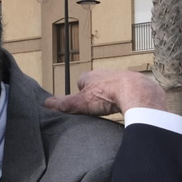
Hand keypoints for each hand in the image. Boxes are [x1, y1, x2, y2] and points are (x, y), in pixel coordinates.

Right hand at [43, 70, 165, 117]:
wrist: (135, 91)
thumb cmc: (106, 94)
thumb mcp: (81, 101)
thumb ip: (65, 103)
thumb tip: (46, 104)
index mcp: (91, 75)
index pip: (81, 81)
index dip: (80, 92)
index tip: (80, 102)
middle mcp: (105, 73)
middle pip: (96, 83)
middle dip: (95, 93)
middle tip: (94, 107)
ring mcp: (121, 78)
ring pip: (112, 87)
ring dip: (110, 95)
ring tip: (110, 108)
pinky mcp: (134, 86)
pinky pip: (126, 92)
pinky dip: (124, 99)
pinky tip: (124, 107)